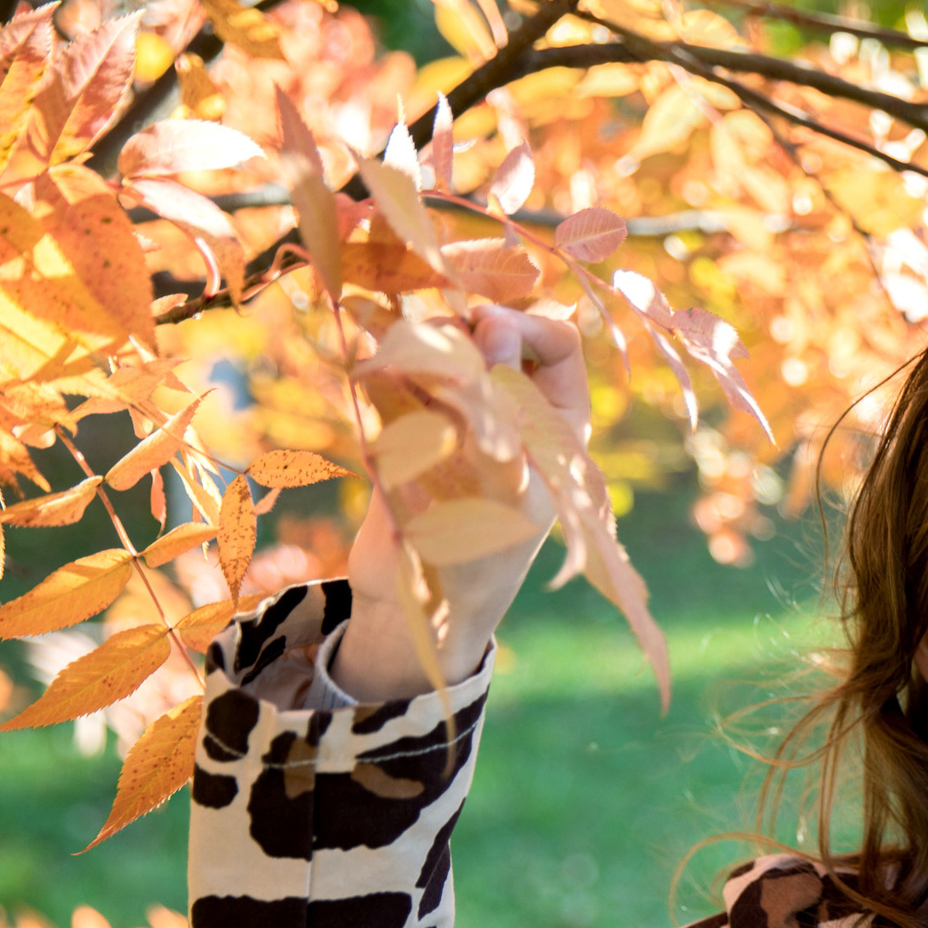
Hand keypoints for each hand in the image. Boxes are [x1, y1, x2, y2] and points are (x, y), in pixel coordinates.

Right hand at [333, 307, 589, 702]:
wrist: (419, 603)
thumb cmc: (481, 554)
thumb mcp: (506, 483)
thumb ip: (502, 405)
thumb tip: (490, 328)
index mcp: (556, 418)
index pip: (556, 337)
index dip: (521, 324)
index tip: (483, 332)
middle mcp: (512, 404)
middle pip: (493, 326)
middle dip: (462, 328)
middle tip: (436, 352)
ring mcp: (458, 410)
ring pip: (444, 338)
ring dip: (420, 341)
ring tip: (400, 367)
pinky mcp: (407, 420)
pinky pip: (399, 366)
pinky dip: (384, 358)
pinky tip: (371, 365)